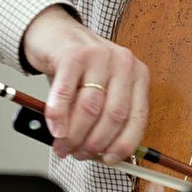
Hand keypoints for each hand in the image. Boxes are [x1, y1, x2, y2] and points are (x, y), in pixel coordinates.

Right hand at [21, 6, 149, 163]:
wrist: (54, 32)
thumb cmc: (78, 66)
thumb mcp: (98, 89)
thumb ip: (103, 116)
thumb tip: (98, 153)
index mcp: (137, 75)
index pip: (137, 118)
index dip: (123, 144)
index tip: (109, 159)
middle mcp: (123, 63)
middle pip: (113, 115)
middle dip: (94, 143)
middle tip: (78, 154)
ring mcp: (99, 56)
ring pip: (90, 108)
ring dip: (74, 134)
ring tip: (62, 145)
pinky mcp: (73, 54)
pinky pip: (66, 93)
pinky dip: (59, 116)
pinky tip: (55, 129)